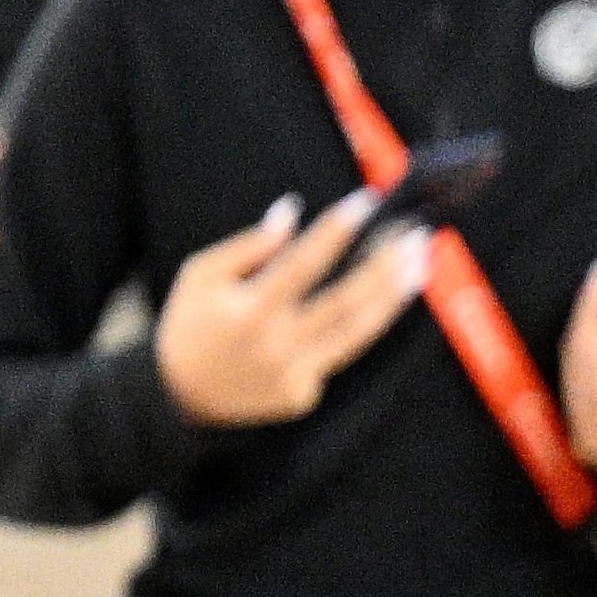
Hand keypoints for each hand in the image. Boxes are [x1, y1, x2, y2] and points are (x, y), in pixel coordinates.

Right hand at [153, 190, 431, 427]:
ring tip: (419, 267)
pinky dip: (358, 327)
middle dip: (385, 266)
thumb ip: (247, 246)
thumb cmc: (190, 324)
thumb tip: (292, 213)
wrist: (178, 395)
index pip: (304, 263)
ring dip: (393, 297)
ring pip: (357, 332)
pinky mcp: (303, 395)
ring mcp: (293, 375)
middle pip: (346, 301)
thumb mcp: (199, 275)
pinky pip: (336, 355)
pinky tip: (378, 302)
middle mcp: (276, 346)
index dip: (337, 230)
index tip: (367, 200)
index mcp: (248, 311)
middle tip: (414, 236)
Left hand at [563, 255, 596, 507]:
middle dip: (590, 318)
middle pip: (574, 348)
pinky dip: (590, 378)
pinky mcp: (588, 444)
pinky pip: (578, 399)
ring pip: (573, 373)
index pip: (585, 325)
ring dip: (588, 347)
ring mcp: (582, 429)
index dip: (593, 294)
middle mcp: (583, 407)